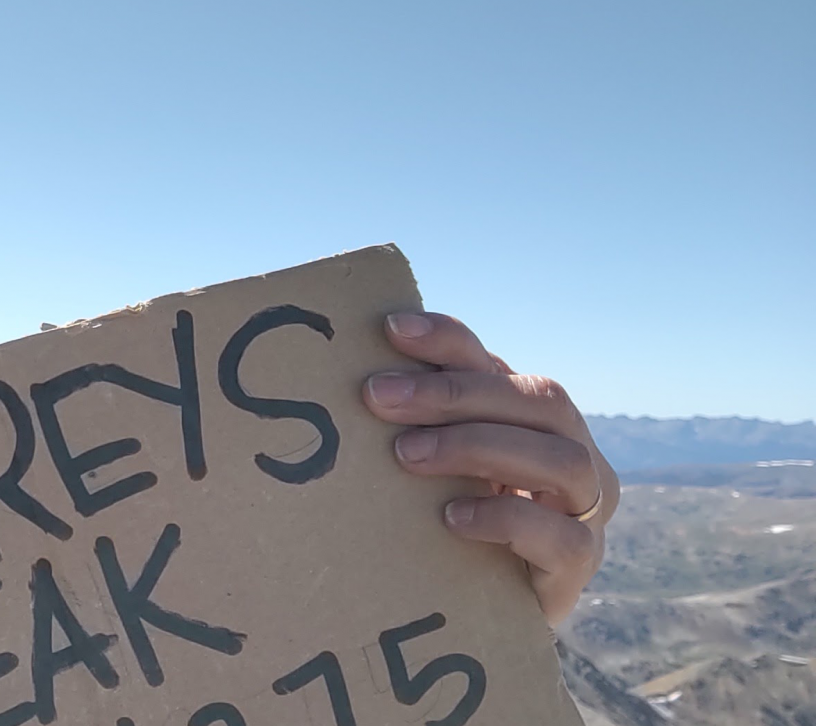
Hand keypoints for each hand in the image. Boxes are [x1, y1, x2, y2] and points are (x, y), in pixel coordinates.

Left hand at [361, 312, 618, 624]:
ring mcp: (584, 510)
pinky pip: (562, 536)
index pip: (499, 365)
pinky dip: (504, 518)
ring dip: (478, 447)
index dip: (449, 342)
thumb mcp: (434, 466)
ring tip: (406, 455)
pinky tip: (451, 518)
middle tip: (377, 397)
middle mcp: (572, 453)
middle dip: (453, 393)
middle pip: (539, 400)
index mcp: (534, 418)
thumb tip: (355, 380)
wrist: (481, 609)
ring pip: (563, 460)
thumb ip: (417, 425)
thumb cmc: (448, 523)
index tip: (390, 329)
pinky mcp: (579, 564)